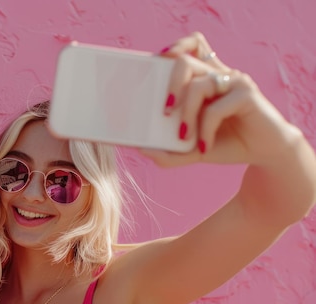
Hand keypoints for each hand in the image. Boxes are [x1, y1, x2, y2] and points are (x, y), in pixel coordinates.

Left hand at [139, 32, 304, 167]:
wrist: (263, 153)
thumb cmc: (226, 144)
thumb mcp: (191, 151)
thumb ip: (168, 152)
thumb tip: (142, 149)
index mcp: (204, 79)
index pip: (190, 48)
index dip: (174, 48)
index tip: (156, 61)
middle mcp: (218, 75)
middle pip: (186, 62)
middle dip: (170, 85)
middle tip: (164, 111)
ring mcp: (233, 82)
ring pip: (198, 85)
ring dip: (186, 114)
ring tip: (184, 137)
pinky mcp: (247, 94)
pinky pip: (216, 108)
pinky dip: (205, 129)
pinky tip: (205, 147)